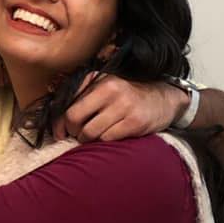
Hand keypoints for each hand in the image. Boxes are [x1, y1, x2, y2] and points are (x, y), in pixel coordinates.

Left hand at [53, 74, 189, 141]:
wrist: (165, 99)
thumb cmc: (129, 96)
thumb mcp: (108, 85)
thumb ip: (84, 92)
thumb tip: (58, 116)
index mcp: (100, 81)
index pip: (69, 105)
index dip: (60, 123)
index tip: (60, 132)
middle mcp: (111, 90)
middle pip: (75, 119)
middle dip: (73, 132)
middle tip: (78, 135)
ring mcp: (124, 107)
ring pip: (90, 132)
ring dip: (89, 140)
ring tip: (95, 136)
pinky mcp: (134, 123)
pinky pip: (107, 138)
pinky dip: (105, 141)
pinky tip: (111, 136)